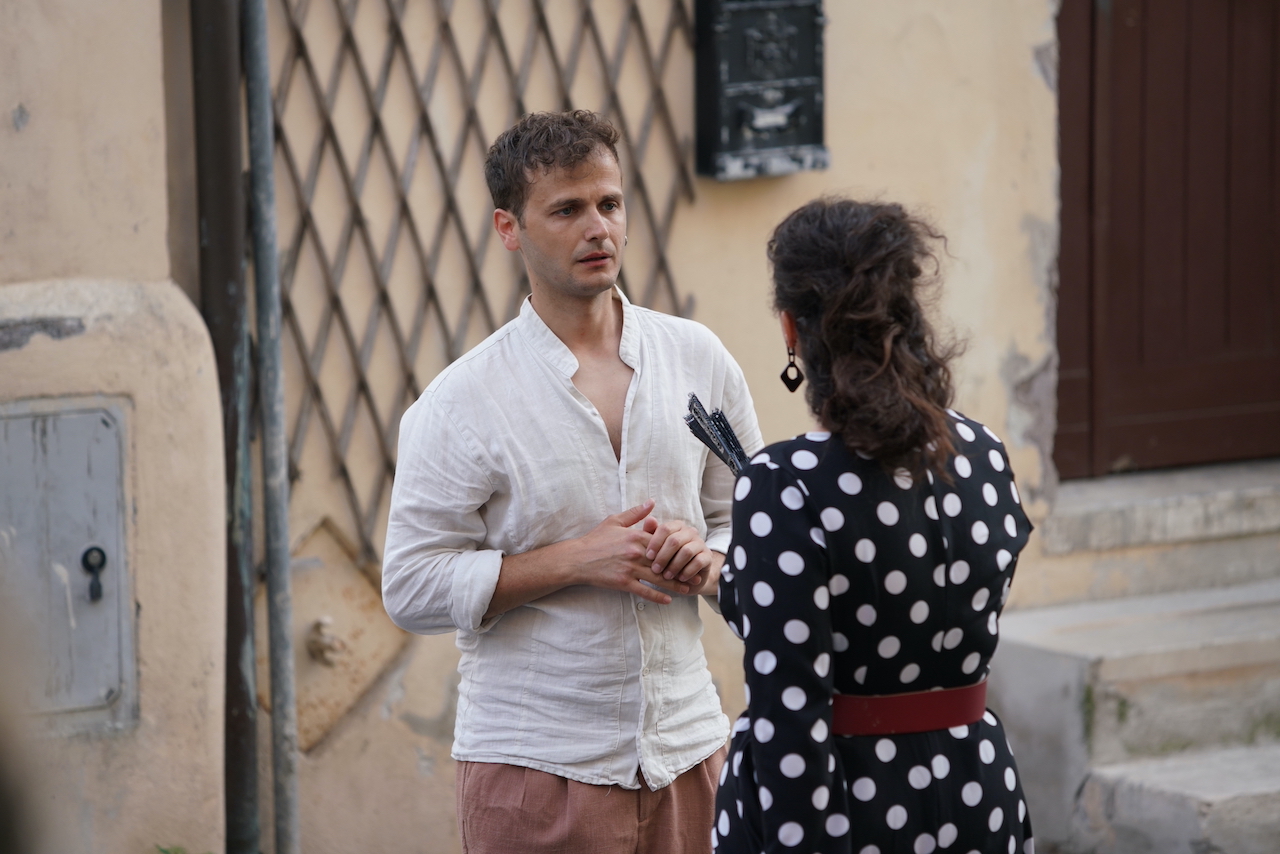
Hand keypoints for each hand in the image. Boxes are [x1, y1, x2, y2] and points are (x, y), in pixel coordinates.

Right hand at [571, 500, 693, 603]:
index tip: (690, 553)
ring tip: (688, 589)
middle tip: (696, 574)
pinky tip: (668, 600)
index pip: (663, 543)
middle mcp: (636, 553)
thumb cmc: (595, 539)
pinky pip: (644, 591)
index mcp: (635, 536)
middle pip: (665, 562)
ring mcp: (630, 569)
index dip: (677, 549)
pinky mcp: (623, 582)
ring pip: (658, 578)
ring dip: (675, 585)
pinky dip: (657, 596)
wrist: (577, 559)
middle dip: (682, 569)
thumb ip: (636, 513)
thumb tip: (652, 502)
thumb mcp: (615, 521)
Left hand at [642, 517, 715, 589]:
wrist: (688, 575)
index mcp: (677, 526)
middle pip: (675, 540)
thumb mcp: (657, 548)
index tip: (648, 556)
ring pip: (687, 551)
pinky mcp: (708, 556)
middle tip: (655, 569)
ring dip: (674, 566)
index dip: (655, 542)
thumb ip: (650, 534)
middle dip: (663, 556)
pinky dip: (688, 571)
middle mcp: (690, 532)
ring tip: (666, 576)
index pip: (665, 528)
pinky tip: (681, 578)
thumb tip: (649, 519)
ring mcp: (700, 543)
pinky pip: (698, 562)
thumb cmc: (668, 559)